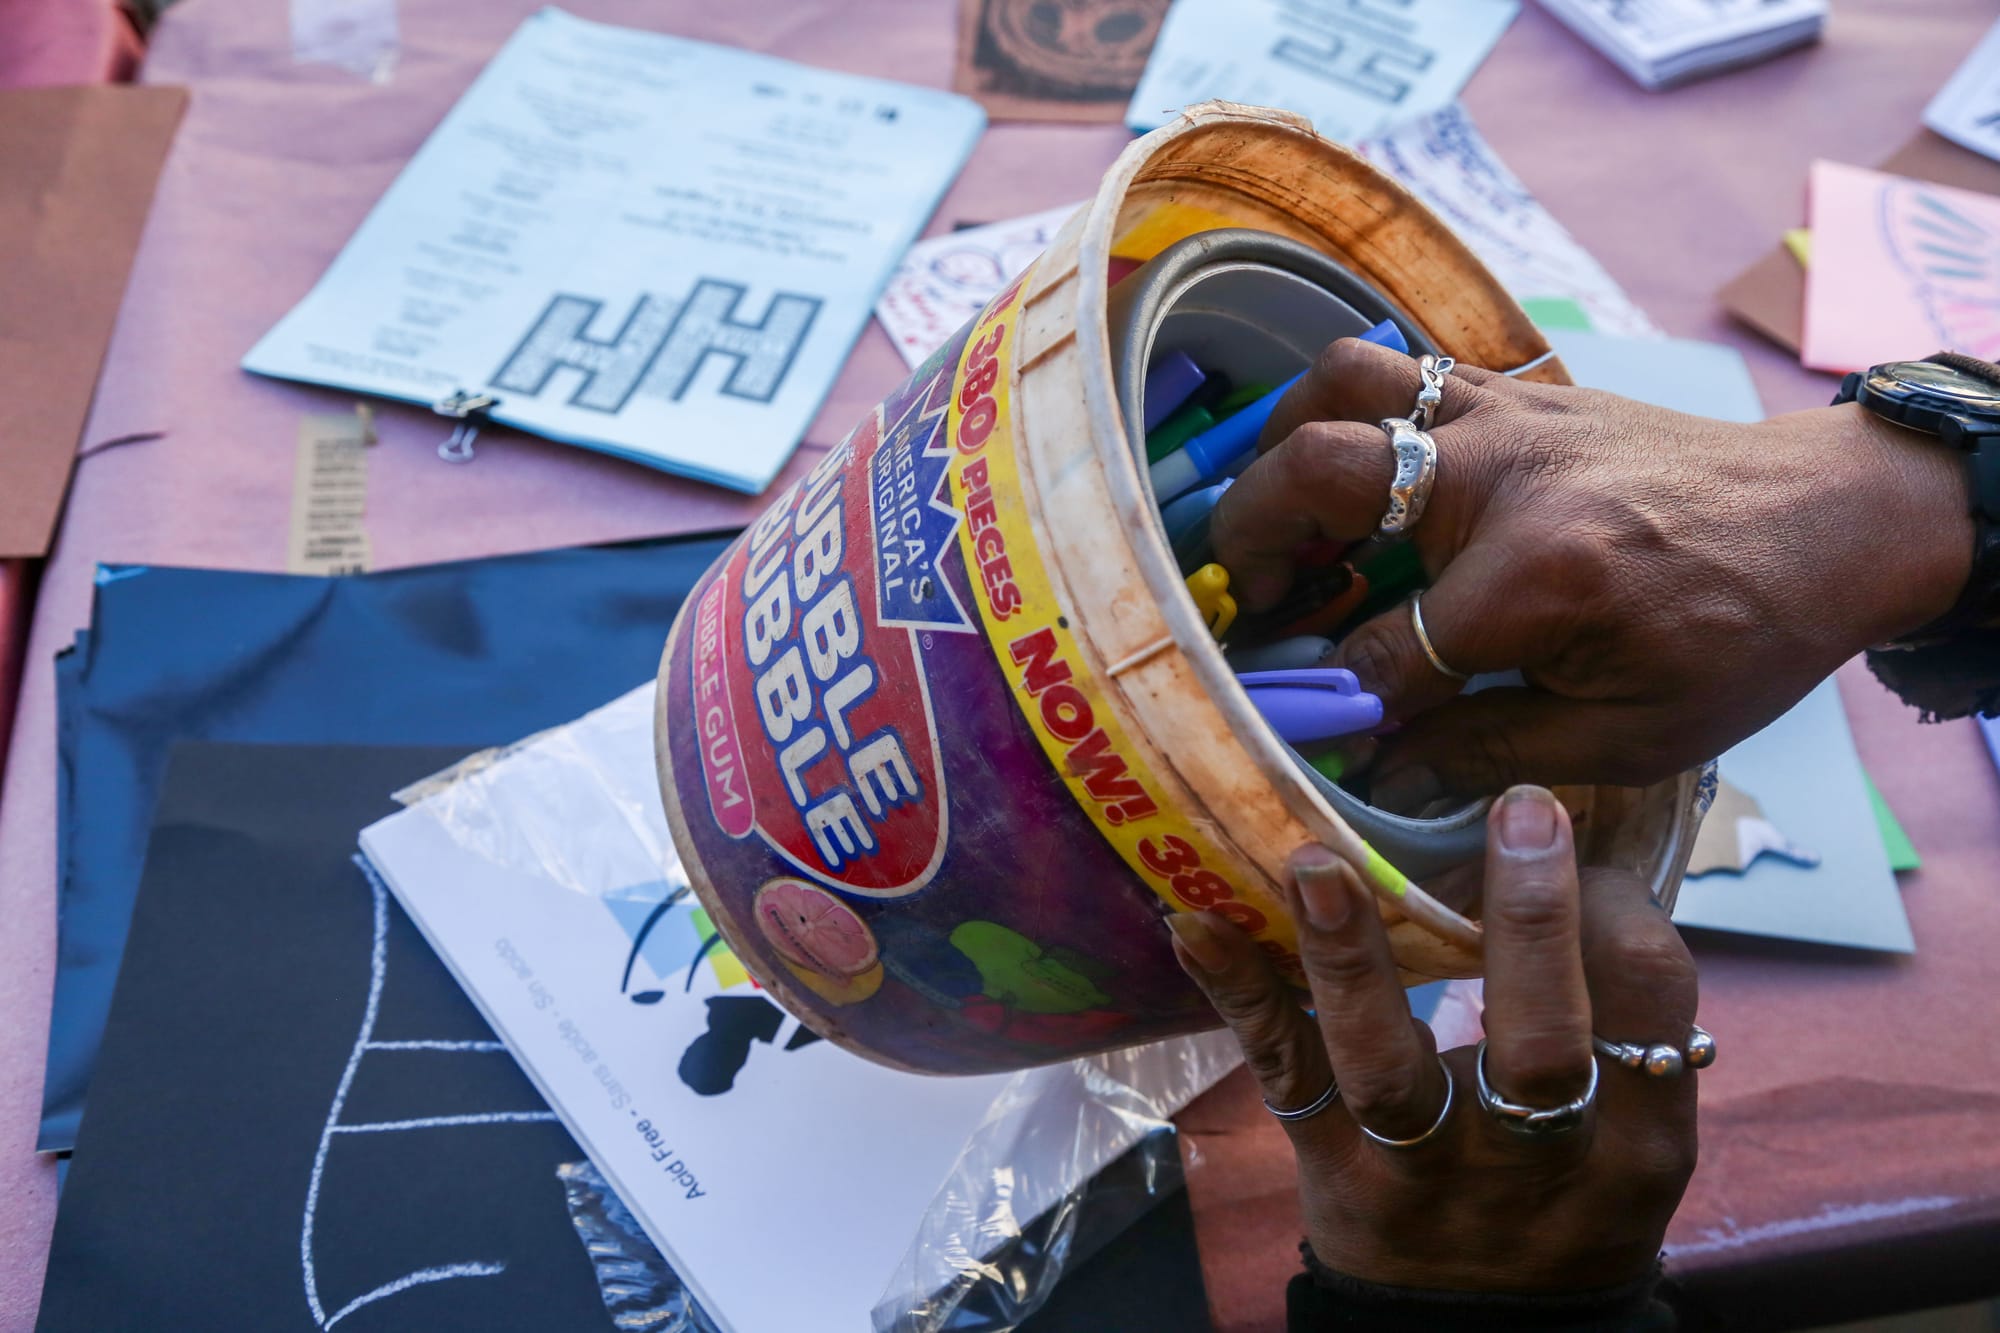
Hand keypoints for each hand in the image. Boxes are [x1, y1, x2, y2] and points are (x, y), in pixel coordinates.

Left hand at [1167, 786, 1697, 1293]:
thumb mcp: (1628, 1136)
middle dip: (1530, 925)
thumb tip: (1581, 850)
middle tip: (1519, 813)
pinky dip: (1240, 995)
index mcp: (1631, 1139)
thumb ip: (1614, 1020)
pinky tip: (1196, 922)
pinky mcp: (1330, 1168)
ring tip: (1316, 863)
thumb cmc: (1562, 1199)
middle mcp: (1531, 1161)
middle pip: (1539, 1044)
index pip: (1646, 1005)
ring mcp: (1420, 1171)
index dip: (1617, 906)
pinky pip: (1283, 1076)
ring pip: (1387, 1068)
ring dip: (1350, 959)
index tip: (1574, 839)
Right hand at [1209, 338, 1973, 807]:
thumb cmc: (1744, 635)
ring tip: (1282, 513)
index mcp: (1537, 579)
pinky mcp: (1516, 388)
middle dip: (1253, 545)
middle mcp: (1501, 477)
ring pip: (1341, 382)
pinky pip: (1398, 365)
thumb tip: (1381, 772)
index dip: (1328, 706)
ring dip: (1283, 445)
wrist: (1832, 518)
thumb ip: (1494, 752)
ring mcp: (1504, 414)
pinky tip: (1351, 474)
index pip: (1379, 653)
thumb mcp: (1637, 735)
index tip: (1302, 734)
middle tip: (1248, 602)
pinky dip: (1347, 410)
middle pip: (1318, 474)